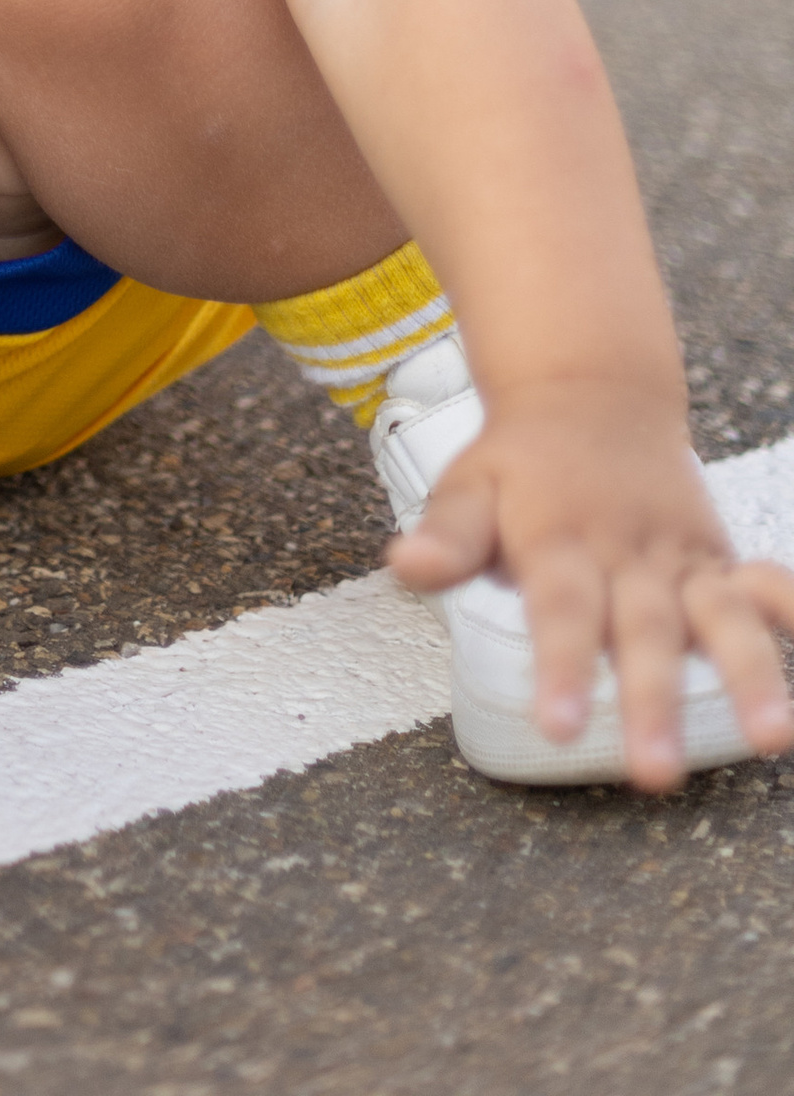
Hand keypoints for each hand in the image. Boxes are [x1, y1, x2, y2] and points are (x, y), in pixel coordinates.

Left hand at [387, 374, 793, 787]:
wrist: (590, 390)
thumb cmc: (521, 460)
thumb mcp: (470, 484)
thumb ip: (448, 534)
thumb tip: (406, 566)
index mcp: (560, 540)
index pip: (560, 611)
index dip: (560, 667)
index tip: (559, 728)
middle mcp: (627, 553)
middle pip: (642, 629)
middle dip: (653, 701)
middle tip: (655, 772)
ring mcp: (679, 557)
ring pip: (720, 617)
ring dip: (748, 675)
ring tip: (770, 736)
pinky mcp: (717, 560)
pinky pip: (762, 586)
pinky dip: (790, 610)